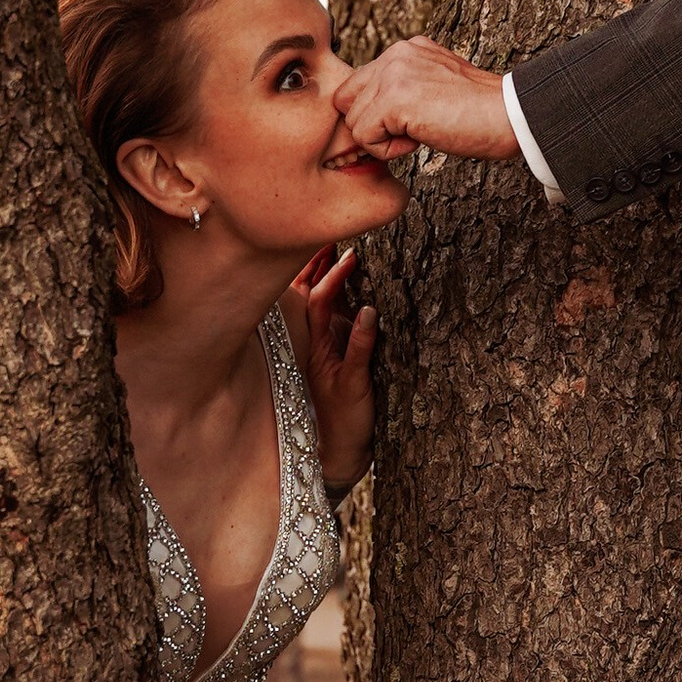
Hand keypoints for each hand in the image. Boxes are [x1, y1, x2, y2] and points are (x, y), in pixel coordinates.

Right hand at [291, 243, 379, 495]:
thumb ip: (348, 332)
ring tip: (351, 260)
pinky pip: (354, 355)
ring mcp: (331, 365)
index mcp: (317, 341)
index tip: (327, 237)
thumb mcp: (345, 364)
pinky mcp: (350, 384)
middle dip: (319, 264)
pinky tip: (370, 313)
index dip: (316, 265)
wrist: (341, 449)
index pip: (311, 294)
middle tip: (330, 232)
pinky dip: (362, 334)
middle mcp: (319, 348)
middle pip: (313, 297)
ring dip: (337, 288)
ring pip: (326, 319)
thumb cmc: (344, 406)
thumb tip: (359, 297)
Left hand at [331, 37, 519, 168]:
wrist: (511, 116)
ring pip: (353, 121)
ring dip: (382, 139)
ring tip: (420, 134)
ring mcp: (394, 74)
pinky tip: (418, 141)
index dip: (375, 113)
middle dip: (370, 125)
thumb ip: (405, 88)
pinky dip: (388, 150)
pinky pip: (364, 136)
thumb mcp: (437, 86)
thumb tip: (375, 114)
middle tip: (408, 133)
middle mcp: (395, 54)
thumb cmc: (482, 113)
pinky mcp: (395, 99)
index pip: (359, 85)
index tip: (410, 124)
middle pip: (346, 101)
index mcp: (406, 49)